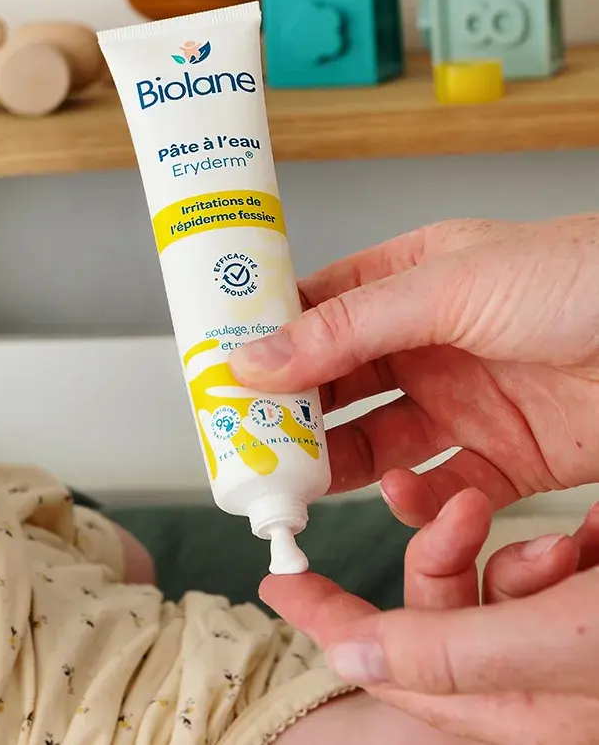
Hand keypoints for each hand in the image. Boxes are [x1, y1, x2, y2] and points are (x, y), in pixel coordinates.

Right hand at [230, 216, 598, 523]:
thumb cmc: (586, 279)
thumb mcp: (448, 287)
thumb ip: (346, 328)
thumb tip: (253, 356)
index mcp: (407, 282)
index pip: (312, 313)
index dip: (262, 342)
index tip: (217, 375)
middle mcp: (426, 343)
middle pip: (332, 385)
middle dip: (289, 414)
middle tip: (248, 442)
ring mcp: (460, 402)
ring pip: (371, 442)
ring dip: (334, 463)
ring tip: (300, 482)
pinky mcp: (500, 458)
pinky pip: (433, 488)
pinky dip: (411, 499)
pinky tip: (402, 491)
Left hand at [261, 491, 598, 744]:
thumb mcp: (554, 646)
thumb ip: (451, 655)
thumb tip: (351, 656)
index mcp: (509, 707)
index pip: (386, 665)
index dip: (325, 620)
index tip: (276, 581)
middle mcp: (529, 682)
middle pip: (440, 610)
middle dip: (442, 548)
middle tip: (470, 509)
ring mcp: (562, 648)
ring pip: (499, 579)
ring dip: (522, 548)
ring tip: (574, 543)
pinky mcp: (594, 616)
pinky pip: (555, 571)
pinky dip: (568, 546)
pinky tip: (596, 536)